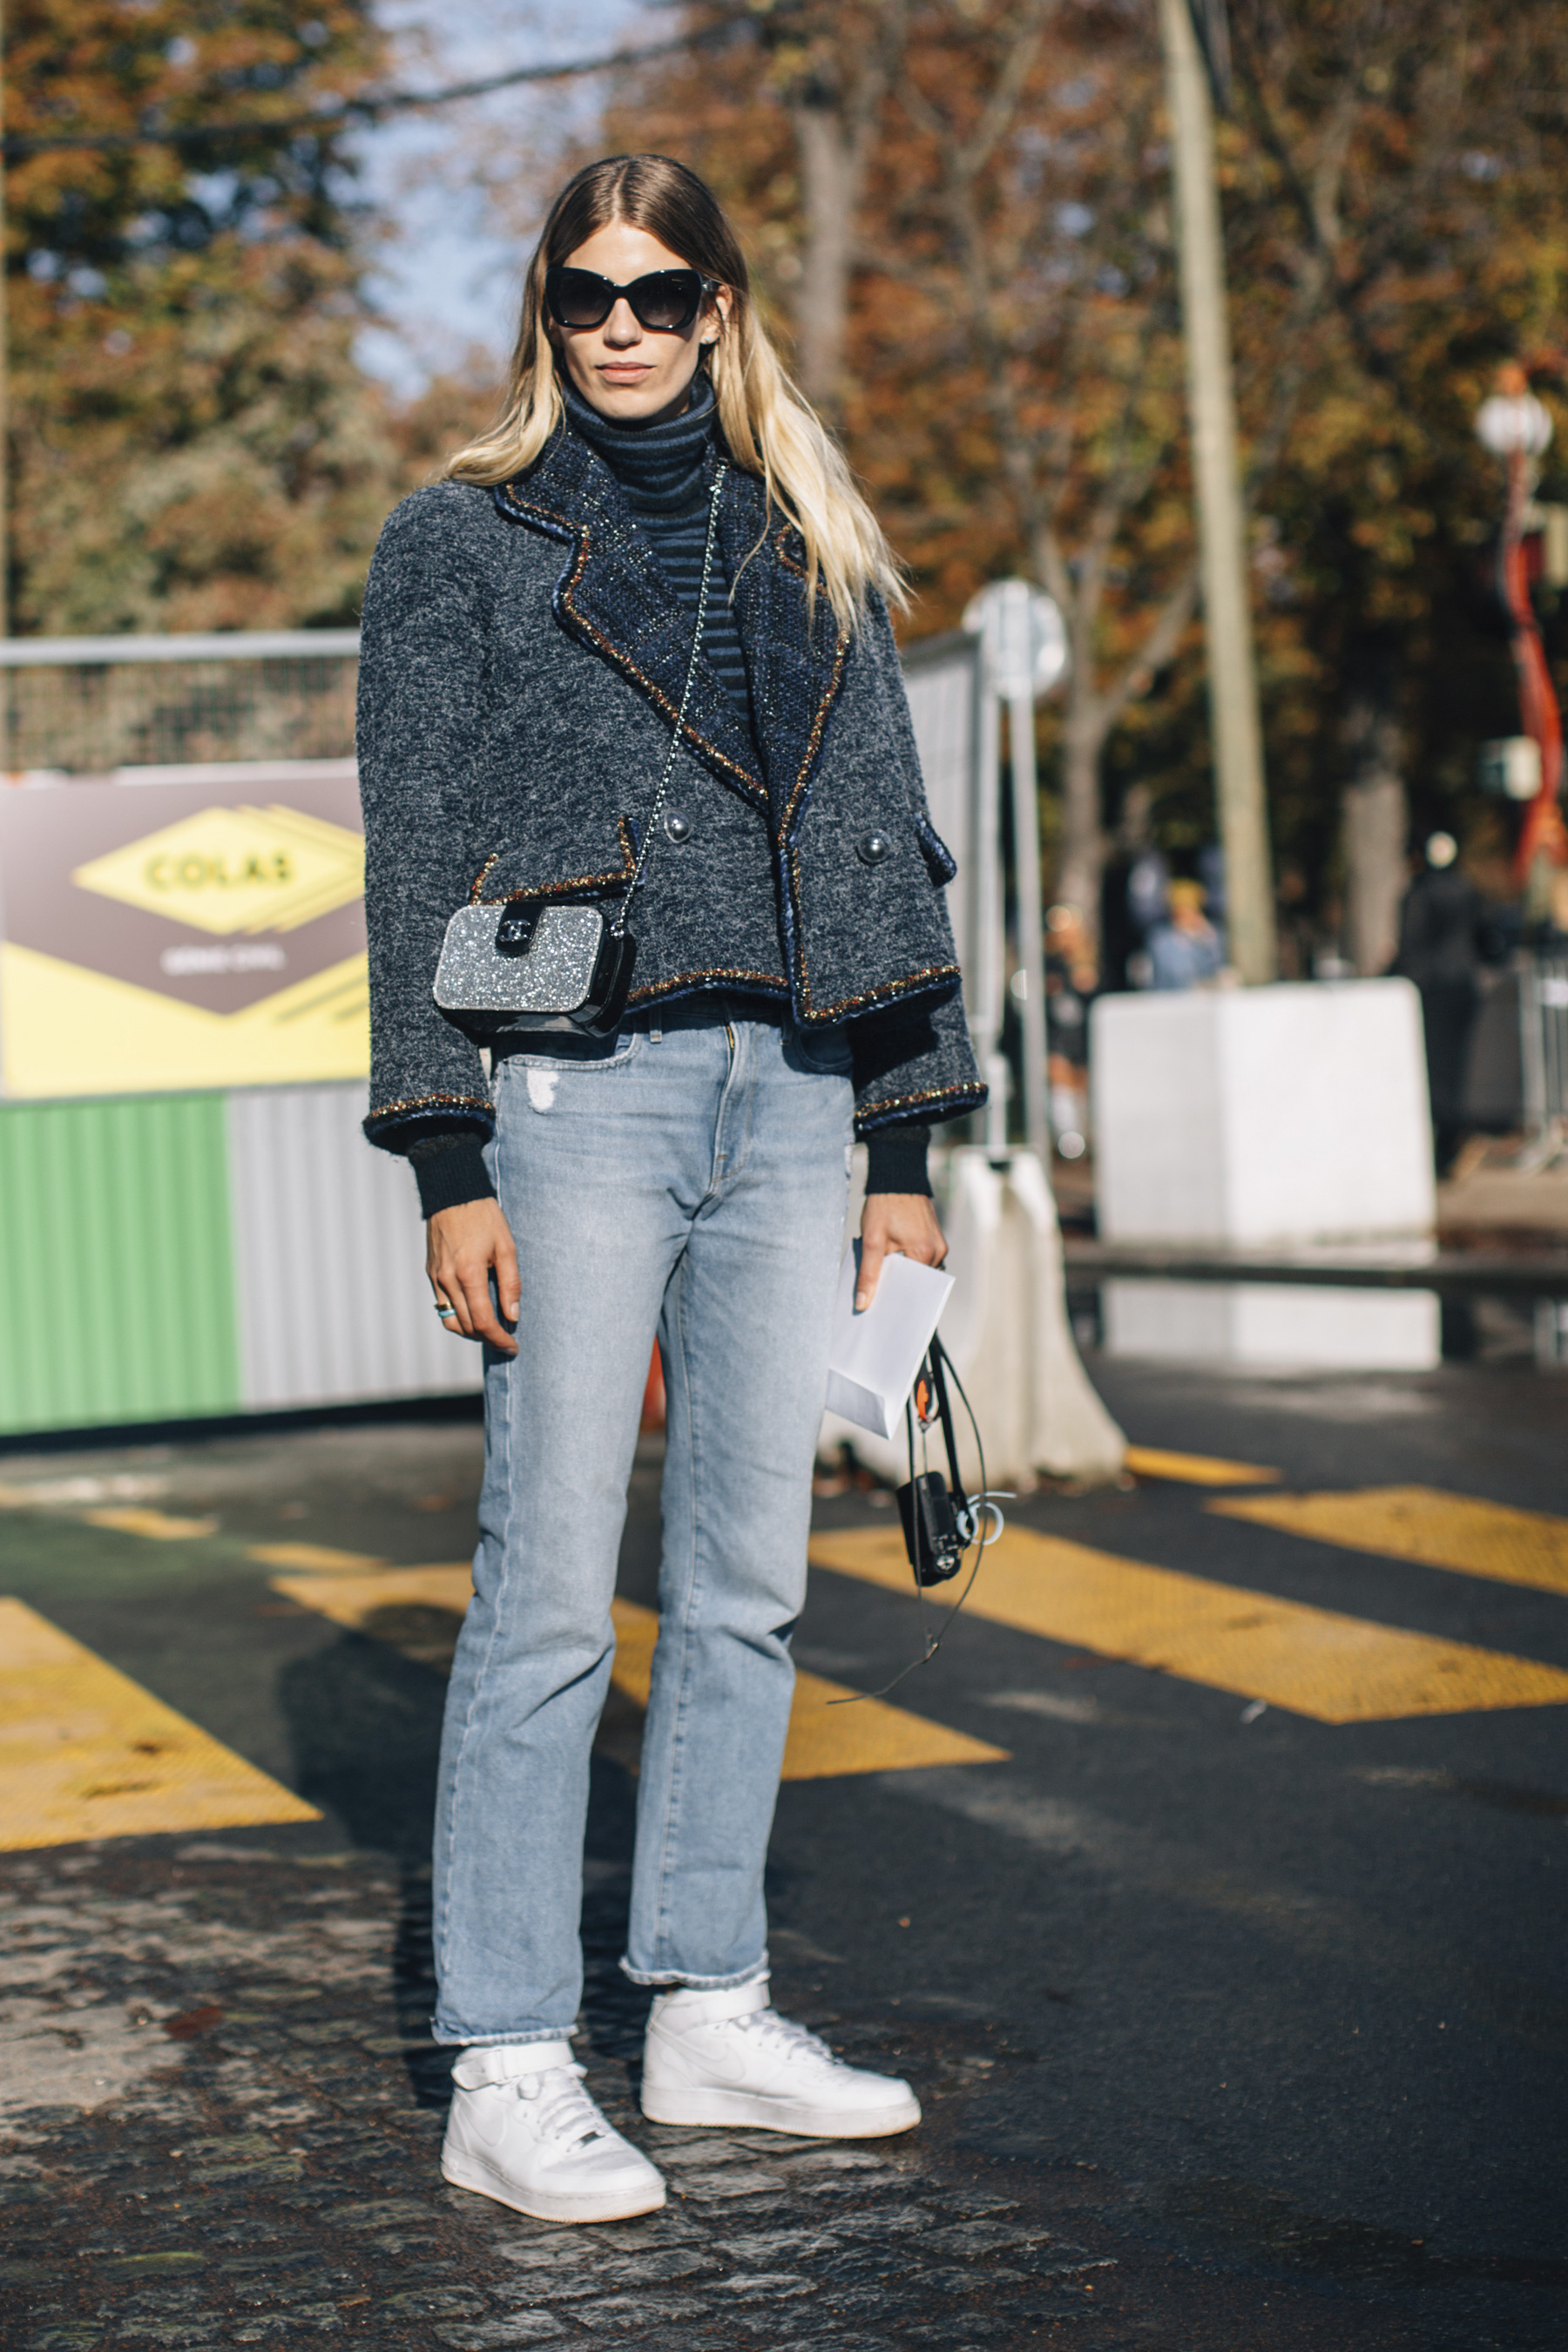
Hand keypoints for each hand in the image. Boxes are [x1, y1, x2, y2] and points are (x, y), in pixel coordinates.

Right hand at [427, 1198, 520, 1352]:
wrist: (453, 1193)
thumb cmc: (484, 1217)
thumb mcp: (507, 1247)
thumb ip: (511, 1283)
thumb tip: (512, 1315)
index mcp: (469, 1275)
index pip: (483, 1322)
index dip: (499, 1339)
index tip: (512, 1346)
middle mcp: (447, 1280)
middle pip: (466, 1326)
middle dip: (487, 1338)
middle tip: (506, 1340)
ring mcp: (436, 1277)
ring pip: (450, 1321)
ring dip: (471, 1331)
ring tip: (490, 1329)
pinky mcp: (431, 1272)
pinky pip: (442, 1305)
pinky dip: (458, 1316)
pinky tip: (474, 1310)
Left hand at [856, 1192, 946, 1311]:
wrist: (897, 1177)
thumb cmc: (884, 1205)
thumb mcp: (871, 1240)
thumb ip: (868, 1274)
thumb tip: (863, 1303)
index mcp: (925, 1253)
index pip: (912, 1288)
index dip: (895, 1298)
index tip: (879, 1308)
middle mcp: (938, 1251)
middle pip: (917, 1281)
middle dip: (898, 1286)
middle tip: (876, 1294)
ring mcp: (939, 1244)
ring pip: (919, 1270)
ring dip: (902, 1273)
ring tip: (883, 1274)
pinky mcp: (935, 1238)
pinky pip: (922, 1258)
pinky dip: (907, 1262)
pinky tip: (891, 1260)